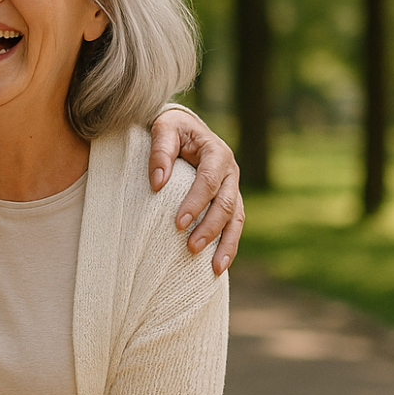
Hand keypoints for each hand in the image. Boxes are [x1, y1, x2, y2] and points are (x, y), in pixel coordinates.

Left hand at [149, 109, 244, 275]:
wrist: (184, 127)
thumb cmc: (171, 128)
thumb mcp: (163, 128)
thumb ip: (160, 151)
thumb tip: (157, 183)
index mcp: (216, 153)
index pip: (209, 181)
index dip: (196, 202)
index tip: (178, 222)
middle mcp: (230, 171)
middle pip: (226, 204)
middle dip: (210, 228)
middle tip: (191, 247)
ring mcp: (233, 187)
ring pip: (236, 219)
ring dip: (226, 243)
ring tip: (214, 268)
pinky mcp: (229, 200)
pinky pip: (233, 224)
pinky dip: (228, 244)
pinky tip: (218, 265)